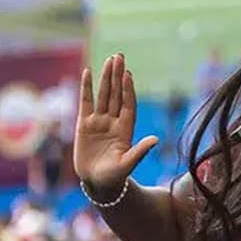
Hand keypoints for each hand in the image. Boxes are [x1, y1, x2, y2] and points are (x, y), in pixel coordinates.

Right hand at [74, 53, 157, 194]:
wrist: (97, 184)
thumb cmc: (114, 177)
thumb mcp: (127, 165)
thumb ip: (139, 151)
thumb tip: (155, 139)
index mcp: (126, 129)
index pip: (128, 104)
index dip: (128, 89)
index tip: (128, 74)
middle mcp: (113, 121)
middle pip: (116, 94)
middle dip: (118, 76)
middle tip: (119, 56)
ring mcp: (99, 122)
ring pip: (103, 95)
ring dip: (106, 78)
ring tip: (110, 59)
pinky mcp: (85, 125)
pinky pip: (86, 102)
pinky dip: (87, 88)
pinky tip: (88, 72)